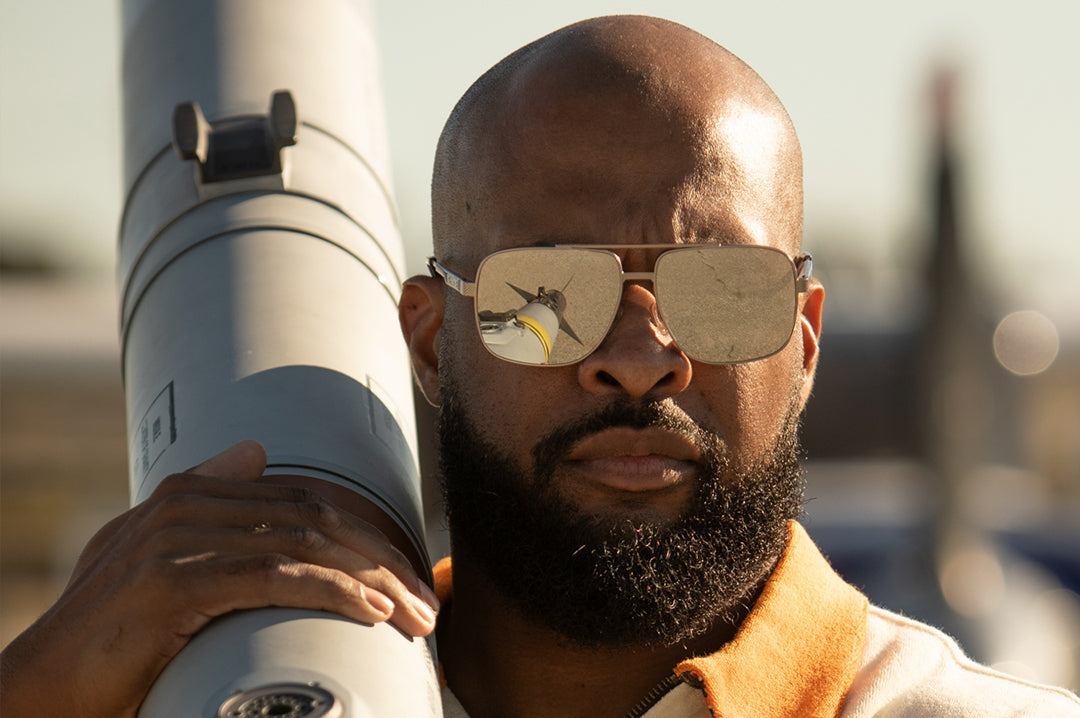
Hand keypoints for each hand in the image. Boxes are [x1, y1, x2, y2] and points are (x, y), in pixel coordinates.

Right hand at [0, 440, 439, 717]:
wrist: (41, 685)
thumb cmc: (108, 633)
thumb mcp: (151, 555)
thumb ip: (203, 503)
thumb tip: (254, 451)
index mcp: (189, 490)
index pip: (305, 500)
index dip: (366, 535)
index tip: (408, 573)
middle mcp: (185, 501)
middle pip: (315, 518)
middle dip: (383, 560)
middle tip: (428, 603)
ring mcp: (178, 537)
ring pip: (306, 545)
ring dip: (373, 581)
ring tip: (416, 615)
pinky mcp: (174, 580)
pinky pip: (276, 576)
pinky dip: (334, 591)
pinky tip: (373, 611)